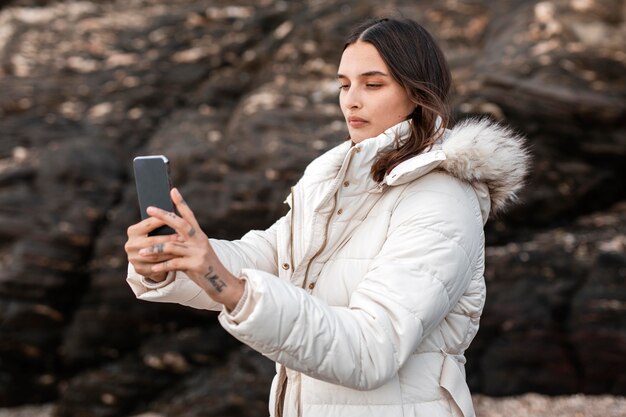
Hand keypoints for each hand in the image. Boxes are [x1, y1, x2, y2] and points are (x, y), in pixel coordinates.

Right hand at [125, 216, 179, 281]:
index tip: (177, 219)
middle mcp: (130, 244)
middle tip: (183, 237)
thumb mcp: (155, 231)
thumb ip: (161, 223)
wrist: (149, 261)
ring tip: (183, 248)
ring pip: (155, 255)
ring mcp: (133, 258)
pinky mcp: (140, 269)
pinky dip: (168, 263)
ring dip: (171, 252)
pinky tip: (178, 260)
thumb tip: (175, 212)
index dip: (163, 221)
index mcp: (133, 231)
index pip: (149, 224)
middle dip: (169, 239)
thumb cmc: (156, 240)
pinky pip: (156, 267)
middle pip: (152, 241)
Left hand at [136, 188, 244, 309]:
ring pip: (172, 246)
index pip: (190, 215)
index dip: (181, 203)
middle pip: (180, 224)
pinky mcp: (197, 265)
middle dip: (164, 216)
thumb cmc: (205, 268)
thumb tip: (166, 240)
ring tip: (140, 252)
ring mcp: (199, 252)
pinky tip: (153, 268)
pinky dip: (162, 266)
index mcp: (200, 236)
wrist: (223, 284)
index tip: (172, 190)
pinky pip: (174, 263)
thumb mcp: (196, 253)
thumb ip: (184, 245)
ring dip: (154, 250)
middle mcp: (200, 241)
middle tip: (149, 209)